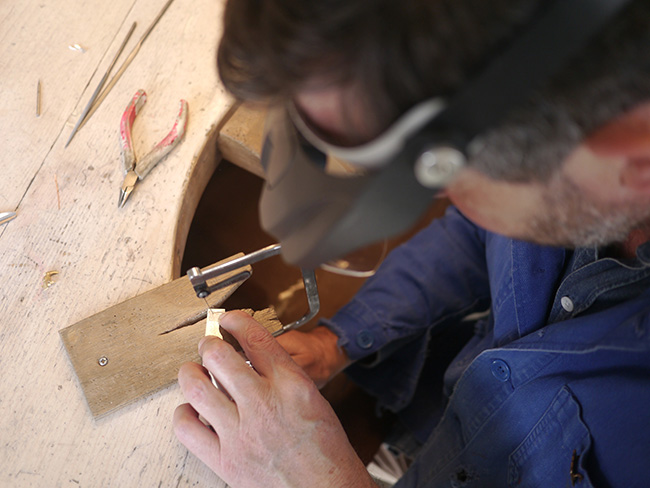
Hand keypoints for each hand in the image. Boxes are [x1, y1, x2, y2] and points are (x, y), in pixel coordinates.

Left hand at [173, 311, 375, 487]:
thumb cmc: (325, 450)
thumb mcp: (314, 398)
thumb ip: (282, 375)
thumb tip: (252, 358)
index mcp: (291, 384)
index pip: (255, 338)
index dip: (236, 321)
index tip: (229, 320)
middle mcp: (263, 403)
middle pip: (219, 356)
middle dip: (209, 345)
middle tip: (208, 347)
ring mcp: (241, 432)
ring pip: (197, 388)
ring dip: (190, 373)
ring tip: (193, 372)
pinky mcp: (225, 459)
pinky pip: (187, 429)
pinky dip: (182, 414)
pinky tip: (190, 410)